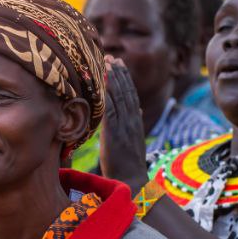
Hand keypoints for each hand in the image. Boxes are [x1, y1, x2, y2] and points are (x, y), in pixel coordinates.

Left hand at [99, 57, 149, 191]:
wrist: (131, 180)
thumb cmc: (129, 163)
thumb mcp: (134, 140)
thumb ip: (134, 123)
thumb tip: (136, 111)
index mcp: (135, 122)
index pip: (131, 95)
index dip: (125, 78)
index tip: (118, 64)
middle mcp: (131, 121)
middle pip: (126, 91)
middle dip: (118, 74)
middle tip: (111, 58)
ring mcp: (124, 126)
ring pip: (119, 97)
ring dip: (112, 79)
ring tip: (106, 64)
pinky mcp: (114, 133)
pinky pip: (110, 110)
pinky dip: (106, 95)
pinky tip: (101, 85)